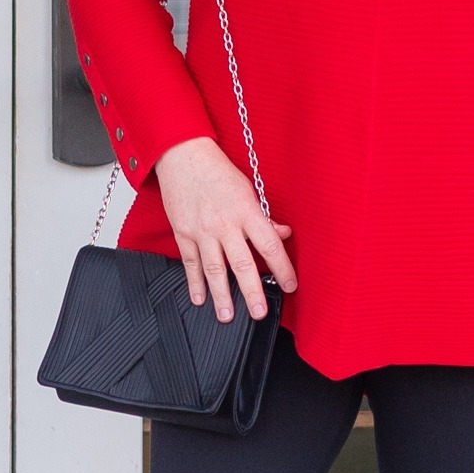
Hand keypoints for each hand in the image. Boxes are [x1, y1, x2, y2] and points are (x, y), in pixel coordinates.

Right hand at [154, 137, 296, 322]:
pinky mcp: (183, 233)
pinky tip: (200, 298)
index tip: (290, 285)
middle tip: (259, 312)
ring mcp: (202, 230)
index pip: (270, 245)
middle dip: (252, 291)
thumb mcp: (248, 191)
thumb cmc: (218, 172)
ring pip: (214, 269)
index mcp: (247, 212)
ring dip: (221, 295)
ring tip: (228, 315)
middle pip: (242, 263)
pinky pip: (190, 263)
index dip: (282, 268)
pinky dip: (194, 282)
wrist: (183, 157)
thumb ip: (264, 217)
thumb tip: (283, 234)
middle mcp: (225, 224)